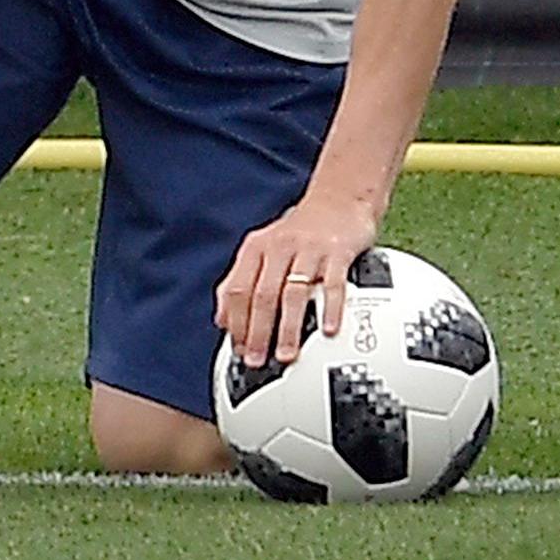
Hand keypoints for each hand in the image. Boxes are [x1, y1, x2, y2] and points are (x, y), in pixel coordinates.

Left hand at [214, 192, 381, 368]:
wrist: (339, 198)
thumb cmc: (300, 231)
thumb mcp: (263, 249)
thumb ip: (240, 281)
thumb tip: (221, 318)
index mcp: (256, 249)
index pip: (238, 289)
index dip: (236, 321)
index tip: (237, 349)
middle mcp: (278, 247)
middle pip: (262, 295)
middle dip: (257, 332)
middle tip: (257, 360)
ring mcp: (308, 249)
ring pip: (293, 293)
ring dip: (288, 328)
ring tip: (287, 354)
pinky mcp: (337, 251)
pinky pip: (332, 283)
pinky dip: (329, 308)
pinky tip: (329, 330)